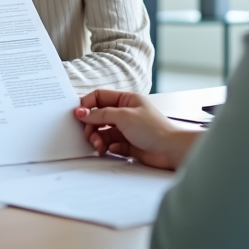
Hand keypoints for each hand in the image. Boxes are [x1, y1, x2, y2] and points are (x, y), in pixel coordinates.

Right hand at [73, 90, 195, 170]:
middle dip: (91, 126)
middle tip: (88, 135)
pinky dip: (108, 147)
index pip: (99, 97)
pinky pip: (110, 144)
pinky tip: (112, 149)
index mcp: (126, 100)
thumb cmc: (154, 129)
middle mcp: (125, 113)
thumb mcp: (123, 116)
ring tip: (99, 146)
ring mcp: (126, 129)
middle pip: (99, 116)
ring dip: (98, 139)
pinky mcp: (128, 144)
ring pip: (103, 132)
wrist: (171, 151)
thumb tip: (82, 112)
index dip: (87, 105)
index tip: (77, 115)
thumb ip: (100, 114)